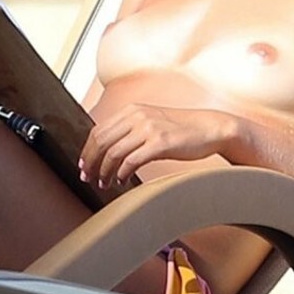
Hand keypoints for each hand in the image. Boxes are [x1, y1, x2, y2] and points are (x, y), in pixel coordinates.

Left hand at [78, 105, 236, 189]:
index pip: (98, 130)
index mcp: (132, 110)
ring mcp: (149, 128)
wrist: (210, 127)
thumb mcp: (152, 121)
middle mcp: (137, 116)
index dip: (87, 151)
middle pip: (101, 141)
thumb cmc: (181, 129)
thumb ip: (131, 129)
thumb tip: (109, 148)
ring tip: (105, 183)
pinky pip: (131, 161)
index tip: (84, 166)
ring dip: (105, 171)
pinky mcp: (160, 142)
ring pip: (114, 153)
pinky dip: (122, 173)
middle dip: (91, 163)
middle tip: (88, 178)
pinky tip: (122, 181)